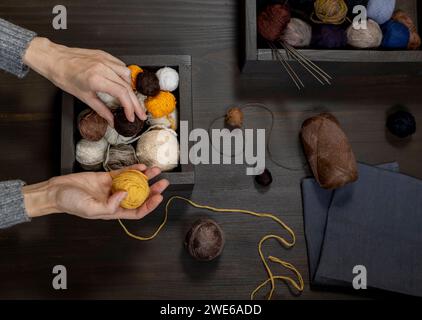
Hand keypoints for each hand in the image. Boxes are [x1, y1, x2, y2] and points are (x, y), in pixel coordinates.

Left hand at [23, 37, 145, 124]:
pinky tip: (124, 84)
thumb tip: (112, 120)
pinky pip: (121, 66)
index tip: (131, 117)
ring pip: (127, 75)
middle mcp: (103, 68)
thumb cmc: (64, 76)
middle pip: (128, 87)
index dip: (130, 107)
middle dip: (136, 103)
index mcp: (96, 79)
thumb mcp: (83, 97)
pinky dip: (125, 76)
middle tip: (141, 114)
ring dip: (131, 89)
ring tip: (131, 100)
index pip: (122, 94)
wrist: (54, 59)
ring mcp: (105, 60)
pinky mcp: (105, 55)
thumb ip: (101, 109)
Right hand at [23, 164, 168, 219]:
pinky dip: (133, 169)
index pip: (137, 211)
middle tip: (163, 182)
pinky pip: (123, 173)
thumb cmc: (71, 203)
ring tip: (156, 171)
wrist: (57, 190)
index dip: (149, 205)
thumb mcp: (90, 208)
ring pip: (134, 183)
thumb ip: (109, 205)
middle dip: (153, 190)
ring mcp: (112, 188)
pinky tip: (141, 166)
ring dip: (145, 177)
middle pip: (139, 196)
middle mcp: (116, 200)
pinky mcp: (106, 177)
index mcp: (114, 211)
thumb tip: (126, 194)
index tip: (158, 197)